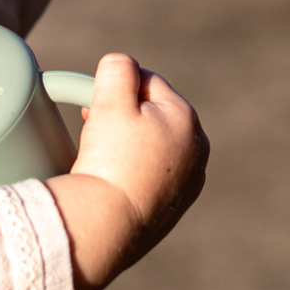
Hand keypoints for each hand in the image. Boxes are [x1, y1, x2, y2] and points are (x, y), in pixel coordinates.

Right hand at [47, 54, 208, 289]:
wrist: (109, 224)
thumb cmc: (110, 159)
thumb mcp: (110, 98)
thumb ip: (118, 67)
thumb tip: (124, 64)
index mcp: (186, 117)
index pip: (146, 81)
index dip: (115, 88)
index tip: (94, 106)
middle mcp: (196, 149)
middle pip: (151, 112)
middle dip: (121, 114)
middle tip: (93, 127)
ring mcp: (189, 181)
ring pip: (151, 142)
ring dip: (127, 140)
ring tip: (102, 154)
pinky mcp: (175, 206)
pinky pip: (152, 173)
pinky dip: (134, 169)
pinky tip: (115, 178)